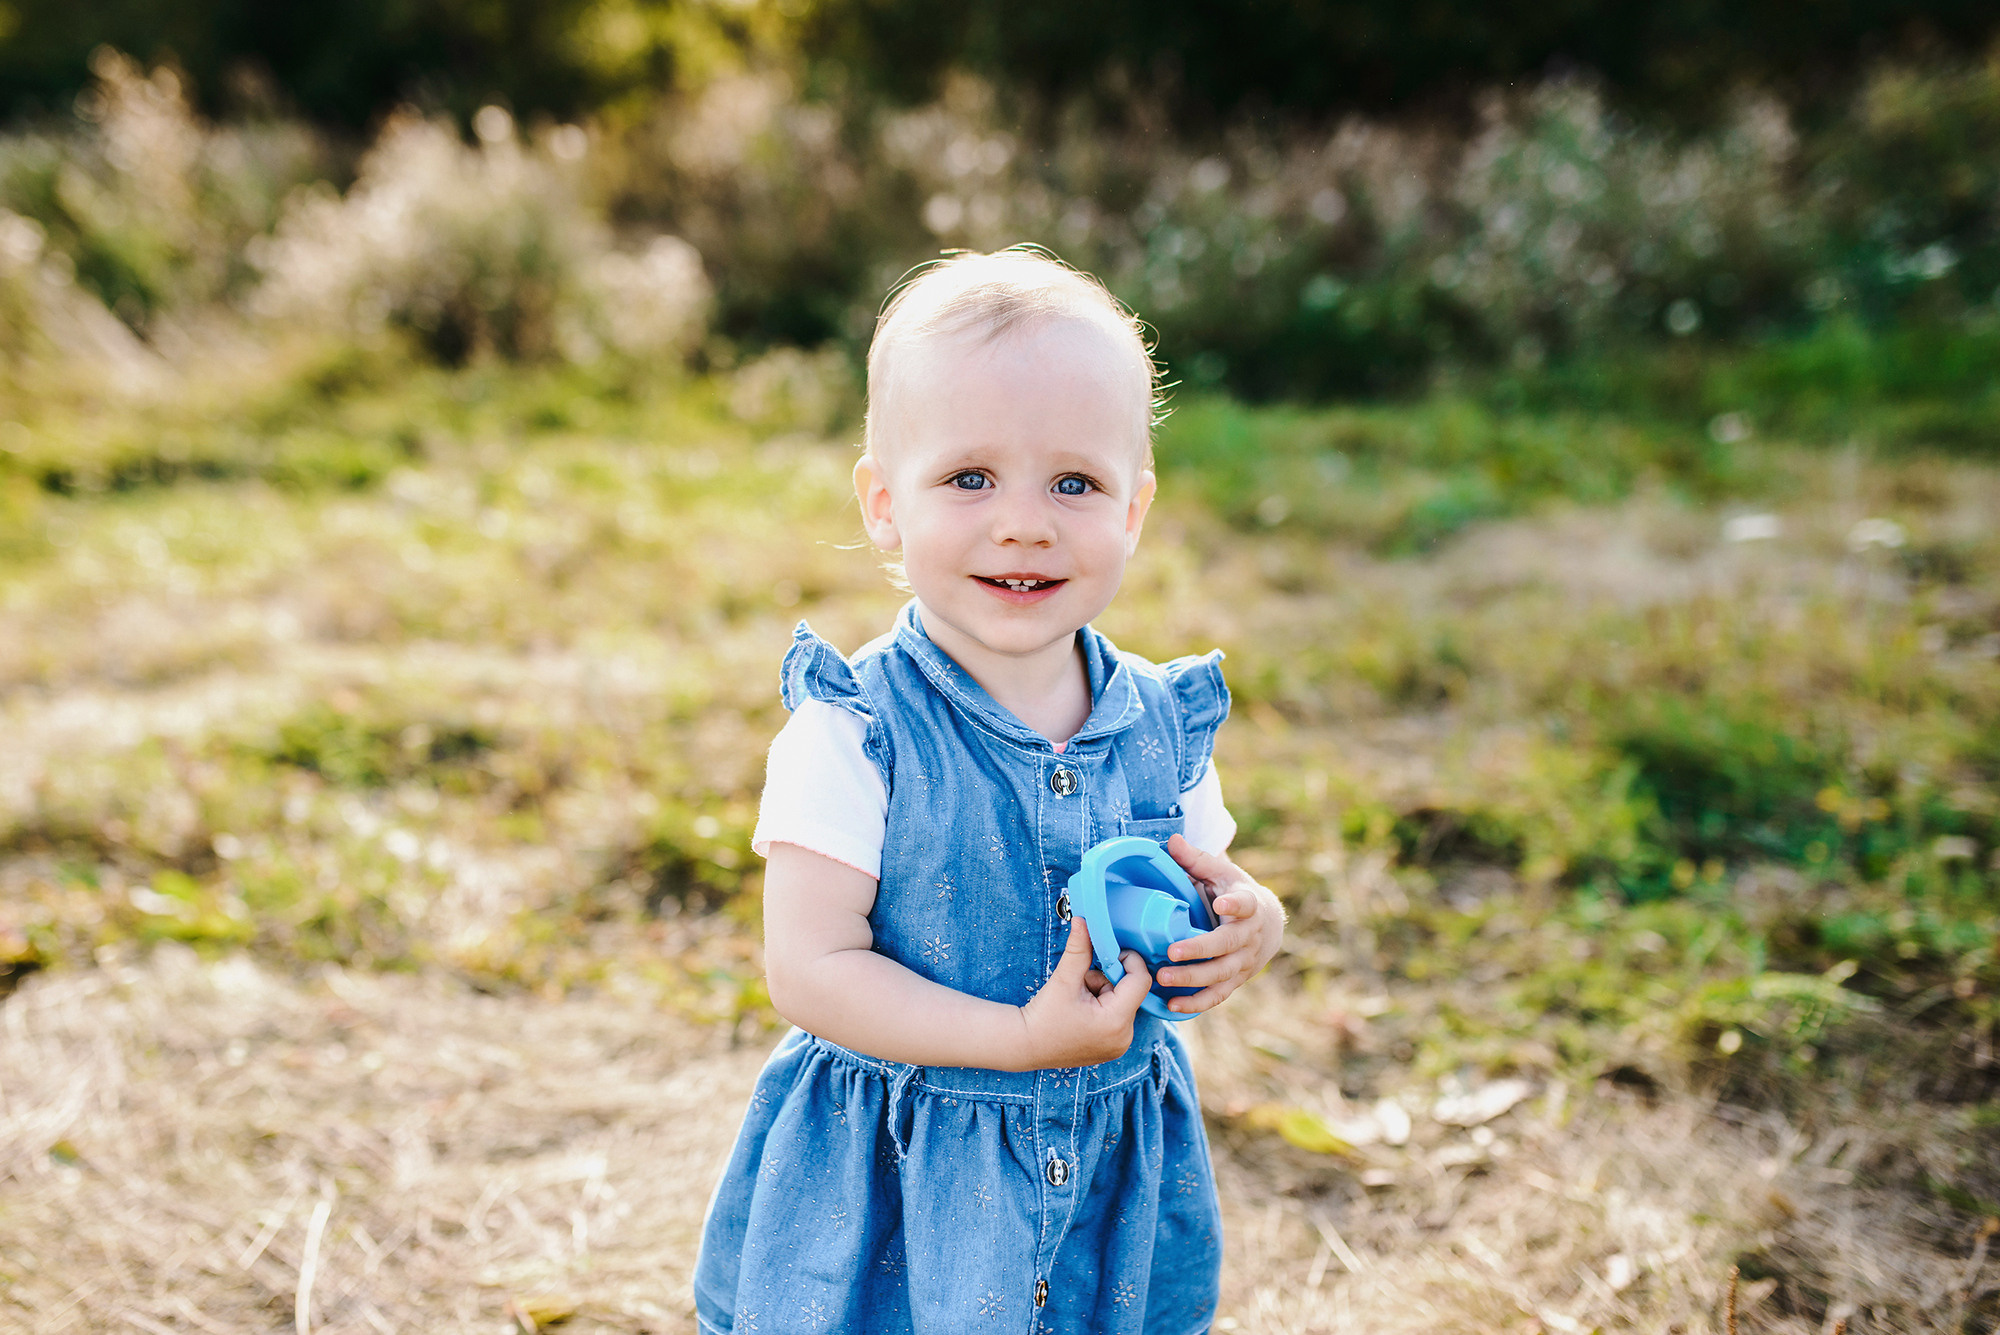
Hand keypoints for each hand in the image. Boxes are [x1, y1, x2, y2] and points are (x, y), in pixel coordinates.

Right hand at [1015, 917, 1152, 1068]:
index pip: (1140, 980)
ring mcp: (1119, 1045)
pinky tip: (1080, 1011)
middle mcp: (1124, 1037)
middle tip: (1081, 981)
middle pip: (1131, 991)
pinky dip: (1103, 1006)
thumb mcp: (1064, 979)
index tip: (1107, 953)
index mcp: (1116, 1021)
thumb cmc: (1043, 1017)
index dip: (1128, 960)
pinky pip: (1118, 1016)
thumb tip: (1084, 920)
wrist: (1025, 1046)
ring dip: (1103, 992)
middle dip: (1107, 979)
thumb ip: (1079, 949)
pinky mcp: (1113, 1047)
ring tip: (1076, 999)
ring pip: (1123, 1002)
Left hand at [1155, 834, 1285, 1014]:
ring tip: (1163, 978)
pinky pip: (1217, 995)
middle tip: (1171, 952)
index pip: (1245, 904)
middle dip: (1199, 950)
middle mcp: (1248, 937)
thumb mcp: (1221, 873)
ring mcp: (1243, 962)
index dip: (1235, 905)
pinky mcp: (1235, 980)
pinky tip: (1172, 1006)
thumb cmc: (1235, 893)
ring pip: (1220, 974)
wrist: (1267, 924)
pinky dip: (1196, 1003)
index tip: (1221, 903)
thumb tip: (1171, 841)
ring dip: (1192, 978)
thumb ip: (1196, 860)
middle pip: (1226, 946)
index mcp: (1248, 905)